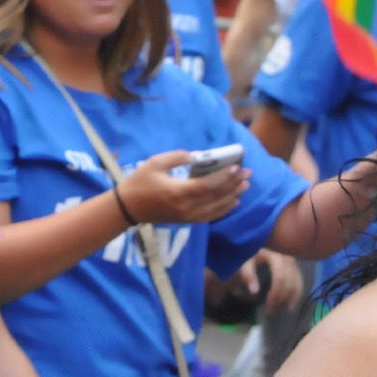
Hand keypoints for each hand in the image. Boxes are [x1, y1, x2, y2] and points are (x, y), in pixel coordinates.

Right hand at [118, 151, 251, 225]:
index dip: (224, 177)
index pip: (207, 185)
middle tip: (248, 174)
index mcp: (177, 191)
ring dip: (233, 196)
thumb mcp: (155, 163)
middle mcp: (186, 207)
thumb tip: (197, 156)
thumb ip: (177, 157)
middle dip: (233, 184)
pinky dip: (224, 209)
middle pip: (216, 196)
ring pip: (217, 208)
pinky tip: (233, 202)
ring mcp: (187, 216)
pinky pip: (210, 216)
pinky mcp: (187, 221)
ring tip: (245, 186)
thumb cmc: (139, 182)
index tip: (236, 167)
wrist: (128, 208)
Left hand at [241, 249, 303, 312]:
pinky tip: (292, 305)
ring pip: (297, 283)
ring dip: (290, 298)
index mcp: (275, 254)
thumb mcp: (244, 261)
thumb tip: (254, 291)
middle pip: (290, 282)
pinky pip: (299, 281)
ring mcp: (293, 261)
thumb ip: (248, 274)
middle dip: (281, 298)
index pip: (280, 277)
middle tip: (271, 311)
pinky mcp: (295, 266)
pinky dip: (297, 294)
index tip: (269, 308)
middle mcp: (288, 257)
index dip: (276, 294)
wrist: (253, 241)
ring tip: (281, 310)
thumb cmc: (248, 252)